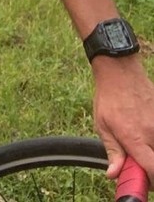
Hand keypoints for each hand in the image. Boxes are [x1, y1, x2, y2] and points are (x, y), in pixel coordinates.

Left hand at [92, 55, 153, 186]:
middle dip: (150, 166)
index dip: (148, 180)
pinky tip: (143, 124)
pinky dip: (153, 133)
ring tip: (139, 138)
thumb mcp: (103, 125)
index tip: (141, 179)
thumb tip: (113, 173)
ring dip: (151, 147)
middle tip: (138, 159)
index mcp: (134, 138)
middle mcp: (152, 133)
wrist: (120, 71)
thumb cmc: (108, 97)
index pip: (151, 171)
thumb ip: (112, 151)